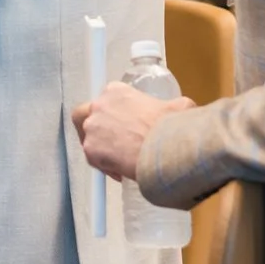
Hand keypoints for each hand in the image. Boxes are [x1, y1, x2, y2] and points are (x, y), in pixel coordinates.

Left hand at [72, 82, 193, 181]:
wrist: (165, 148)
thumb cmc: (171, 127)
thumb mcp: (178, 106)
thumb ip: (173, 105)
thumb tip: (180, 111)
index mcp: (116, 91)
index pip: (106, 101)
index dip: (114, 115)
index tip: (124, 127)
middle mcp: (99, 106)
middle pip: (84, 114)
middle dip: (93, 127)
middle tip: (108, 140)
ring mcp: (92, 127)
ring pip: (87, 138)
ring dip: (101, 148)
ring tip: (119, 159)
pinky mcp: (91, 149)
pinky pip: (93, 160)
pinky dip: (105, 166)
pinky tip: (122, 171)